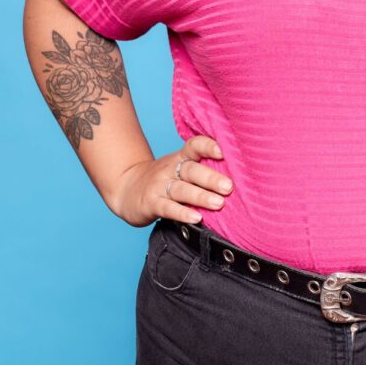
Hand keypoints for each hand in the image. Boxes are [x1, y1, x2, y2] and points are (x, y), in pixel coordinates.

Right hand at [111, 135, 232, 227]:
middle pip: (191, 170)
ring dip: (201, 196)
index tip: (223, 151)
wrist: (126, 188)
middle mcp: (170, 168)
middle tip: (229, 186)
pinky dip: (182, 213)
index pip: (194, 146)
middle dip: (211, 178)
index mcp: (180, 157)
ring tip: (219, 203)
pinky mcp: (151, 203)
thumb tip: (239, 174)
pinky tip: (197, 218)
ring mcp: (159, 186)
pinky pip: (168, 208)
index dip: (208, 146)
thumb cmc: (164, 179)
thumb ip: (201, 167)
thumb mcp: (179, 167)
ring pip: (182, 190)